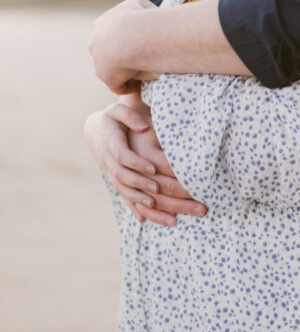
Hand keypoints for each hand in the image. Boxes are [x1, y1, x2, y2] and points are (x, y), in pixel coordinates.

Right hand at [84, 100, 206, 225]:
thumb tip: (143, 126)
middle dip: (147, 189)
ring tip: (172, 218)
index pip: (124, 157)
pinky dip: (138, 210)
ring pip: (128, 194)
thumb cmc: (112, 118)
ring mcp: (113, 175)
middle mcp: (110, 163)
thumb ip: (129, 115)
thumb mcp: (118, 111)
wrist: (95, 130)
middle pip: (127, 180)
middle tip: (167, 194)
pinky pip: (127, 199)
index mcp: (112, 143)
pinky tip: (152, 221)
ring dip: (146, 205)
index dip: (137, 164)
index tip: (153, 170)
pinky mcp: (117, 183)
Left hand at [89, 0, 156, 93]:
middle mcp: (95, 41)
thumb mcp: (143, 7)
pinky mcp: (104, 74)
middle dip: (119, 59)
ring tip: (144, 73)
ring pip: (111, 70)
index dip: (122, 41)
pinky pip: (117, 84)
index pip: (106, 35)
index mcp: (102, 24)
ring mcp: (97, 59)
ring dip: (125, 73)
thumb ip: (143, 6)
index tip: (137, 44)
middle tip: (140, 61)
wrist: (133, 34)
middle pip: (105, 54)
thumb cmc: (143, 19)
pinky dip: (129, 85)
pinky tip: (142, 83)